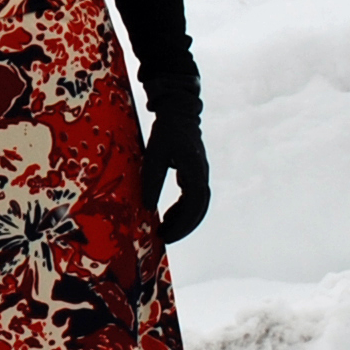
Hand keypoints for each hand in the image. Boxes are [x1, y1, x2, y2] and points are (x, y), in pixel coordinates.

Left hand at [142, 101, 209, 245]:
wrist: (178, 111)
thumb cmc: (165, 131)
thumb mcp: (154, 154)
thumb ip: (152, 179)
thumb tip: (147, 207)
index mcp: (194, 170)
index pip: (194, 203)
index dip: (183, 222)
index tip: (168, 234)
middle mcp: (201, 174)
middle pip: (199, 208)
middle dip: (183, 226)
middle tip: (164, 238)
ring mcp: (200, 174)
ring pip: (197, 205)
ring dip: (183, 220)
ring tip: (164, 231)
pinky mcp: (194, 174)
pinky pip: (192, 198)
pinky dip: (181, 209)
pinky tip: (167, 216)